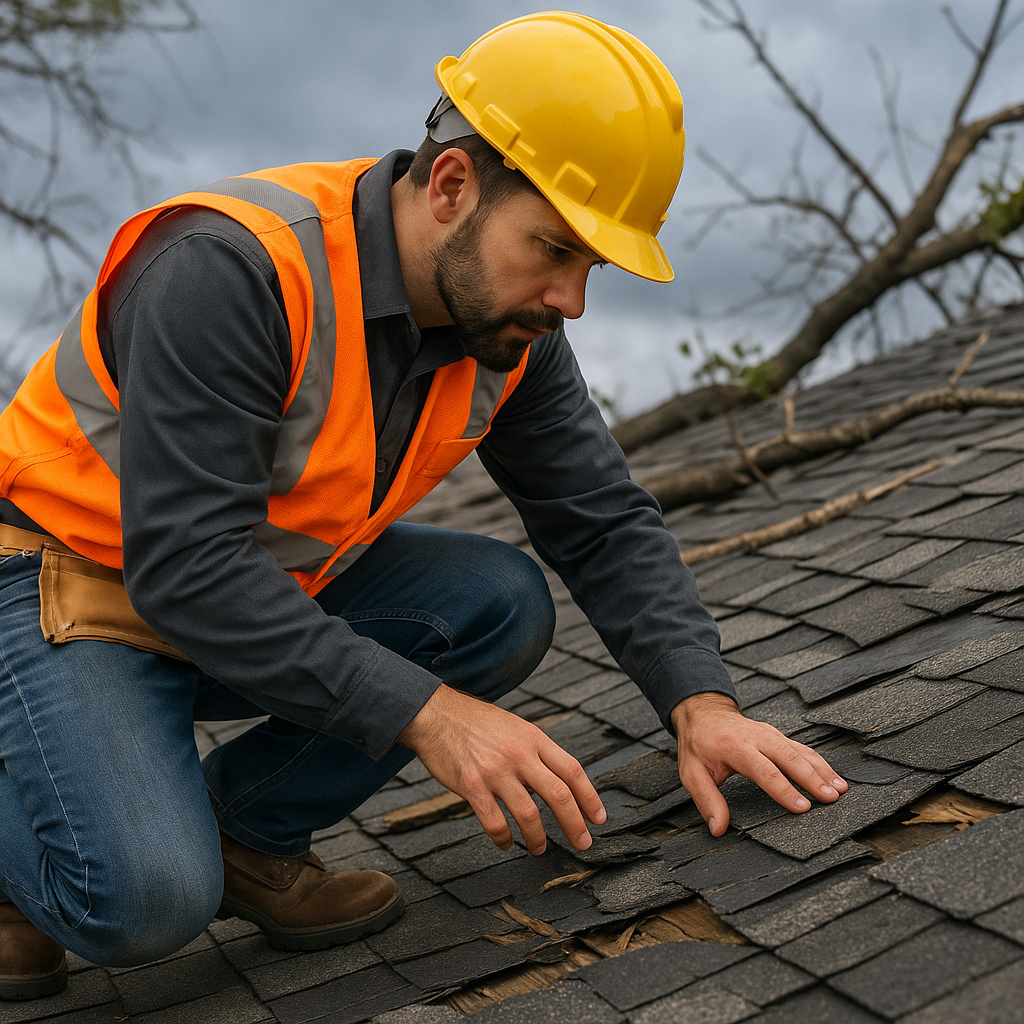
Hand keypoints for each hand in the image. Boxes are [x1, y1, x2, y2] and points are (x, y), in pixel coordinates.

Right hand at [397, 684, 605, 854]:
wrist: (435, 714)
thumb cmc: (476, 722)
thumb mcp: (515, 727)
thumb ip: (536, 751)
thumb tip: (558, 780)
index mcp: (533, 738)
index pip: (572, 769)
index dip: (589, 796)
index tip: (598, 817)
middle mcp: (519, 754)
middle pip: (558, 795)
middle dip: (574, 825)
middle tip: (583, 843)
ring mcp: (495, 771)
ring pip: (529, 815)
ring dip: (538, 839)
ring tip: (540, 848)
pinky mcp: (472, 786)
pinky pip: (495, 823)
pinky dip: (504, 839)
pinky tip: (506, 843)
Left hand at [671, 692, 847, 836]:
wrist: (703, 713)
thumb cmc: (698, 745)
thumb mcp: (692, 773)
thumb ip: (707, 800)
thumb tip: (718, 829)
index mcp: (734, 747)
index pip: (764, 770)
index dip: (784, 790)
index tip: (803, 807)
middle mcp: (756, 737)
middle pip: (788, 757)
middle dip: (812, 778)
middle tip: (831, 798)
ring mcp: (769, 734)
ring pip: (799, 751)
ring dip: (821, 769)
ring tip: (840, 789)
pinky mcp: (777, 735)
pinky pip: (801, 748)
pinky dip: (819, 762)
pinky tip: (833, 777)